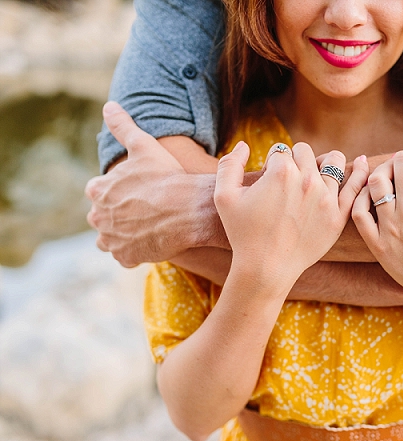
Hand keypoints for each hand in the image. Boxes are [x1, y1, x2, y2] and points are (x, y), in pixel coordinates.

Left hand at [85, 102, 217, 266]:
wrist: (189, 210)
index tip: (138, 191)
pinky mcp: (126, 257)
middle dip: (119, 214)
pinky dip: (136, 251)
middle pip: (103, 217)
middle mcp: (97, 216)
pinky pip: (126, 256)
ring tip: (149, 228)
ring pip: (111, 239)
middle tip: (146, 210)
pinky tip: (153, 241)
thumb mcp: (144, 146)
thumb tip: (109, 105)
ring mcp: (111, 239)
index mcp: (98, 189)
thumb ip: (123, 126)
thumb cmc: (167, 177)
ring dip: (125, 234)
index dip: (119, 191)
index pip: (98, 191)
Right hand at [214, 142, 368, 286]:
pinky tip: (362, 162)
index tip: (267, 180)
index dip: (272, 163)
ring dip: (324, 162)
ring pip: (334, 162)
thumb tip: (243, 145)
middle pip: (305, 153)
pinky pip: (356, 187)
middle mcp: (307, 181)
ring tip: (319, 170)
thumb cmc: (242, 234)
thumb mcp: (224, 197)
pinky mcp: (338, 216)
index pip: (281, 151)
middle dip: (295, 160)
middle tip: (288, 179)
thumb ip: (229, 164)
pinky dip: (360, 171)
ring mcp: (326, 199)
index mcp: (281, 172)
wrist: (265, 269)